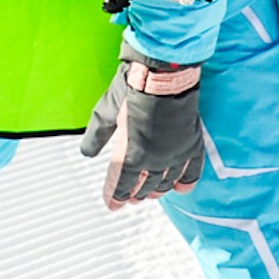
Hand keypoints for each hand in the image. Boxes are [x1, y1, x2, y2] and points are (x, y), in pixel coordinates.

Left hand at [80, 43, 204, 209]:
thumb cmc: (134, 87)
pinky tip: (179, 188)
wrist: (165, 73)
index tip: (112, 205)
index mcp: (133, 155)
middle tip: (129, 197)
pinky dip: (185, 183)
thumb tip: (87, 152)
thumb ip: (96, 137)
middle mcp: (156, 160)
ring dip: (156, 191)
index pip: (121, 185)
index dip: (114, 197)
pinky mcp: (191, 144)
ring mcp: (176, 154)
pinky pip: (192, 173)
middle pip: (144, 187)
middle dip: (134, 194)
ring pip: (166, 183)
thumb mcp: (106, 112)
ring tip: (150, 194)